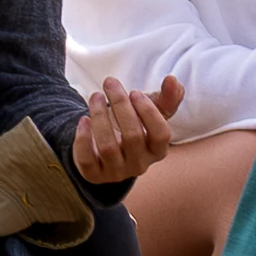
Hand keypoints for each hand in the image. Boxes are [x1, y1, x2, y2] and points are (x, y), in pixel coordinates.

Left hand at [69, 74, 186, 191]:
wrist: (106, 149)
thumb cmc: (134, 126)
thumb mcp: (151, 112)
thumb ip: (166, 98)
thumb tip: (172, 80)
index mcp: (157, 151)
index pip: (161, 135)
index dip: (149, 112)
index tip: (134, 92)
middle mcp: (139, 164)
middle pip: (132, 137)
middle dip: (120, 105)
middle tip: (109, 83)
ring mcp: (116, 172)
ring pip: (108, 147)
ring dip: (100, 117)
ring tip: (95, 96)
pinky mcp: (94, 175)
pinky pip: (87, 161)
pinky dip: (83, 139)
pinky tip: (83, 120)